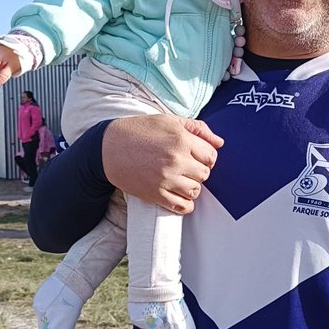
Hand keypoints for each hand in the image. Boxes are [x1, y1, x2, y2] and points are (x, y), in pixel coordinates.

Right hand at [102, 115, 223, 212]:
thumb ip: (197, 129)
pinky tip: (179, 195)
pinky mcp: (155, 194)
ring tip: (180, 179)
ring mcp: (166, 179)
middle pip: (205, 174)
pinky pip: (183, 206)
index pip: (211, 156)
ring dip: (192, 187)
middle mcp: (176, 159)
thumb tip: (220, 143)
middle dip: (198, 171)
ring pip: (196, 191)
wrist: (109, 148)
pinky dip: (186, 204)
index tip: (196, 156)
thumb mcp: (169, 121)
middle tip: (185, 167)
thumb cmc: (139, 131)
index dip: (206, 156)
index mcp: (181, 139)